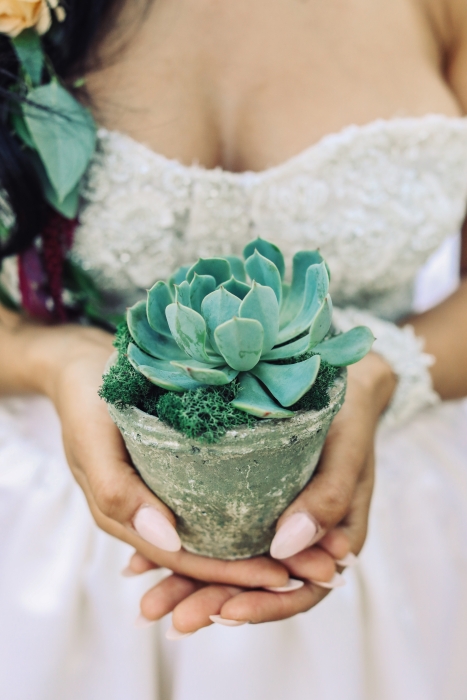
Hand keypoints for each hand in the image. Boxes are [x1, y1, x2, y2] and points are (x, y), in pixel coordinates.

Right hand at [40, 324, 289, 588]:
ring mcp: (161, 495)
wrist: (80, 364)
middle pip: (205, 556)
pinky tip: (282, 515)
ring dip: (258, 549)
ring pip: (213, 536)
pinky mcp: (175, 473)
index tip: (283, 576)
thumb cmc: (86, 398)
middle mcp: (147, 515)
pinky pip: (211, 506)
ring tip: (310, 551)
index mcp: (125, 518)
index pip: (185, 559)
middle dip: (257, 570)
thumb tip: (165, 539)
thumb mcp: (93, 440)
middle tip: (316, 570)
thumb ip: (117, 492)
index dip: (233, 574)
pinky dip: (244, 518)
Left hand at [129, 352, 395, 633]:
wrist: (341, 387)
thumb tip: (286, 547)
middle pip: (258, 587)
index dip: (265, 606)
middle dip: (214, 605)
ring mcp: (271, 526)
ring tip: (150, 601)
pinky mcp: (248, 506)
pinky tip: (146, 560)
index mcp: (333, 543)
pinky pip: (217, 537)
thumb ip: (327, 499)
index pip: (300, 591)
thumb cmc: (350, 418)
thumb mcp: (347, 453)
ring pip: (232, 568)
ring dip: (192, 587)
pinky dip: (185, 550)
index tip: (226, 612)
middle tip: (172, 619)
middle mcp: (299, 542)